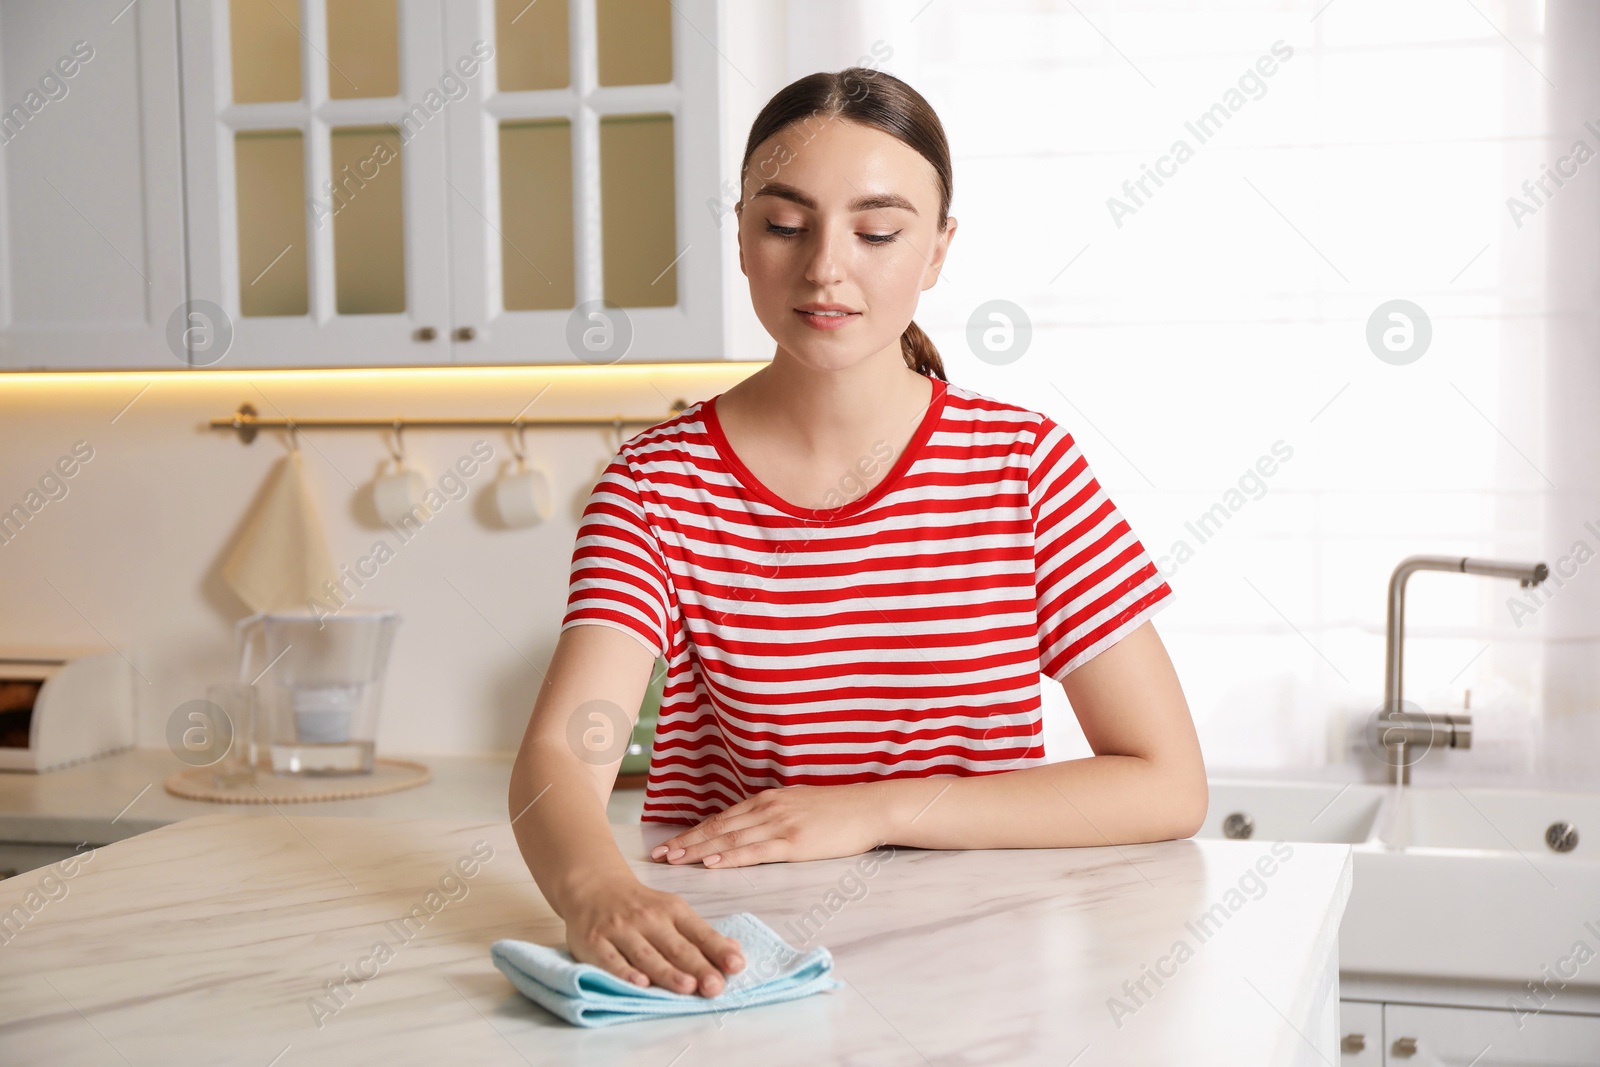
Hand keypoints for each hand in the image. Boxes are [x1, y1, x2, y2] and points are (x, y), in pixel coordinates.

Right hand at [562, 875, 744, 996]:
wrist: (592, 885)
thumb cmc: (639, 905)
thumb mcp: (672, 911)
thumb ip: (700, 934)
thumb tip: (733, 950)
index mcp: (672, 910)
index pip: (699, 932)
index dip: (718, 949)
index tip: (737, 965)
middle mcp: (648, 919)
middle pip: (676, 947)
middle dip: (698, 966)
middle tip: (715, 985)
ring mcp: (620, 930)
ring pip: (646, 955)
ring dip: (667, 972)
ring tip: (687, 987)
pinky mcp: (594, 942)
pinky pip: (611, 960)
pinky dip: (625, 972)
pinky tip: (639, 984)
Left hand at [649, 784, 886, 868]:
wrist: (869, 808)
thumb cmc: (838, 811)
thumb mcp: (798, 806)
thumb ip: (772, 816)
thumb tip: (749, 830)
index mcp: (767, 801)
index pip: (721, 819)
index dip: (692, 832)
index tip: (668, 844)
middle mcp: (767, 809)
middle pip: (717, 828)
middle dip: (685, 842)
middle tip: (657, 855)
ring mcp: (780, 825)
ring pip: (729, 839)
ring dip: (697, 851)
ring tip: (673, 860)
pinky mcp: (794, 842)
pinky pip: (754, 851)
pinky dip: (729, 857)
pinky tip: (711, 863)